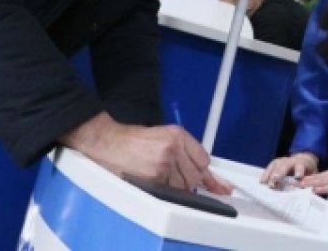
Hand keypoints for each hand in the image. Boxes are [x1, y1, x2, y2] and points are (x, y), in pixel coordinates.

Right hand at [60, 111, 230, 194]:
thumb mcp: (163, 136)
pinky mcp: (155, 177)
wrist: (109, 143)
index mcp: (177, 134)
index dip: (206, 172)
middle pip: (197, 175)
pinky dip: (166, 191)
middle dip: (190, 180)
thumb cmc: (133, 141)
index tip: (217, 184)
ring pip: (185, 186)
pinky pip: (170, 192)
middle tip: (177, 177)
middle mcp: (174, 147)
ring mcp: (164, 163)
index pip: (204, 159)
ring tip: (162, 177)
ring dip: (178, 187)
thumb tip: (203, 171)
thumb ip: (184, 150)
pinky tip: (156, 182)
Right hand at [260, 151, 318, 187]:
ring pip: (276, 165)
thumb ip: (310, 184)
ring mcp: (283, 160)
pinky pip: (270, 167)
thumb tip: (308, 195)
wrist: (305, 160)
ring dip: (271, 174)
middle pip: (285, 165)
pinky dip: (266, 174)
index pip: (301, 166)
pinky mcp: (276, 163)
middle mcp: (292, 160)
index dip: (299, 171)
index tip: (297, 177)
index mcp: (303, 163)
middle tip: (275, 180)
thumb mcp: (313, 176)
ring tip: (266, 183)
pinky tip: (262, 181)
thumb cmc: (308, 171)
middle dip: (280, 172)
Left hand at [300, 152, 327, 197]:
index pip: (323, 177)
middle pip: (320, 176)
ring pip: (324, 178)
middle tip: (292, 183)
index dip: (311, 180)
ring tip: (299, 185)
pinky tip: (315, 188)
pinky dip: (324, 186)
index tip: (300, 183)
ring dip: (311, 182)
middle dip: (307, 180)